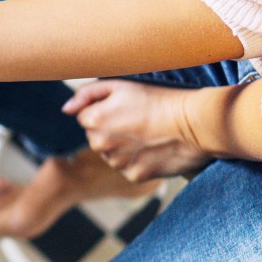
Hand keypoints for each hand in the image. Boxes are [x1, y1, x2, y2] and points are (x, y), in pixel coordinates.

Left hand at [61, 79, 212, 181]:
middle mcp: (100, 144)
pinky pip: (128, 167)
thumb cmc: (160, 99)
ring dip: (123, 146)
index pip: (85, 117)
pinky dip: (138, 160)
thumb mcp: (122, 85)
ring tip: (148, 134)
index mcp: (93, 120)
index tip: (126, 107)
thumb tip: (65, 109)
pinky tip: (154, 148)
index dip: (105, 110)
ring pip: (111, 154)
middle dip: (111, 129)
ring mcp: (117, 162)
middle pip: (96, 137)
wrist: (196, 124)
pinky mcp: (134, 176)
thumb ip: (88, 94)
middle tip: (138, 120)